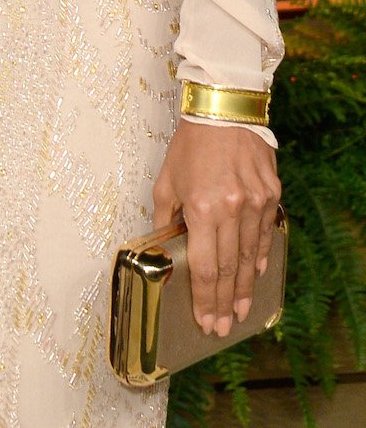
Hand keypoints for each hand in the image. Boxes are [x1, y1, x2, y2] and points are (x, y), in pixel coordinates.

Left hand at [153, 117, 280, 336]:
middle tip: (223, 327)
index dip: (205, 298)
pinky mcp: (271, 194)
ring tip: (240, 311)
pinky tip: (255, 274)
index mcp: (201, 207)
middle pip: (230, 269)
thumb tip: (165, 246)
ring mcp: (255, 202)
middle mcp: (231, 208)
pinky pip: (265, 233)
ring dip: (246, 287)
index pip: (206, 267)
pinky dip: (260, 256)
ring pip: (251, 256)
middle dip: (225, 303)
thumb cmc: (190, 143)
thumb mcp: (166, 179)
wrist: (223, 108)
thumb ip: (166, 216)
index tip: (205, 321)